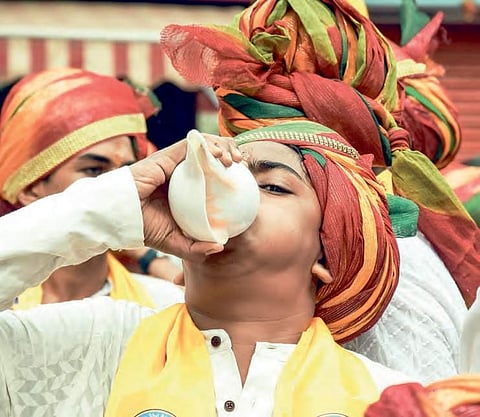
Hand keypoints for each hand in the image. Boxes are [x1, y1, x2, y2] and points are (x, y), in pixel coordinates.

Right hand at [128, 133, 241, 260]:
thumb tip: (220, 246)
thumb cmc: (145, 228)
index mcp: (188, 188)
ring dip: (223, 145)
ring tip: (234, 159)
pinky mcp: (168, 155)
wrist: (121, 217)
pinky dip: (209, 145)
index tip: (245, 180)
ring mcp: (175, 163)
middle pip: (212, 153)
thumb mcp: (175, 242)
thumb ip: (196, 247)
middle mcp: (183, 173)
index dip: (231, 171)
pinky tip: (220, 155)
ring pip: (205, 144)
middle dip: (232, 151)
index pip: (213, 173)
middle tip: (243, 166)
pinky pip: (192, 144)